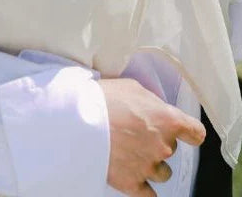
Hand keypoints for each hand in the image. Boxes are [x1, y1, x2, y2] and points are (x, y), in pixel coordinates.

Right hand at [98, 78, 205, 195]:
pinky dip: (144, 186)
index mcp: (168, 121)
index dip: (190, 133)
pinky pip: (149, 194)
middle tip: (136, 131)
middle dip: (158, 141)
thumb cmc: (104, 99)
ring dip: (152, 163)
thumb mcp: (133, 87)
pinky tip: (135, 176)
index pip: (196, 133)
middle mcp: (164, 146)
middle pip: (172, 149)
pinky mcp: (132, 183)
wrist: (78, 121)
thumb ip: (152, 102)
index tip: (185, 133)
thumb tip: (155, 110)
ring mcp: (149, 167)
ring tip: (131, 152)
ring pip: (163, 173)